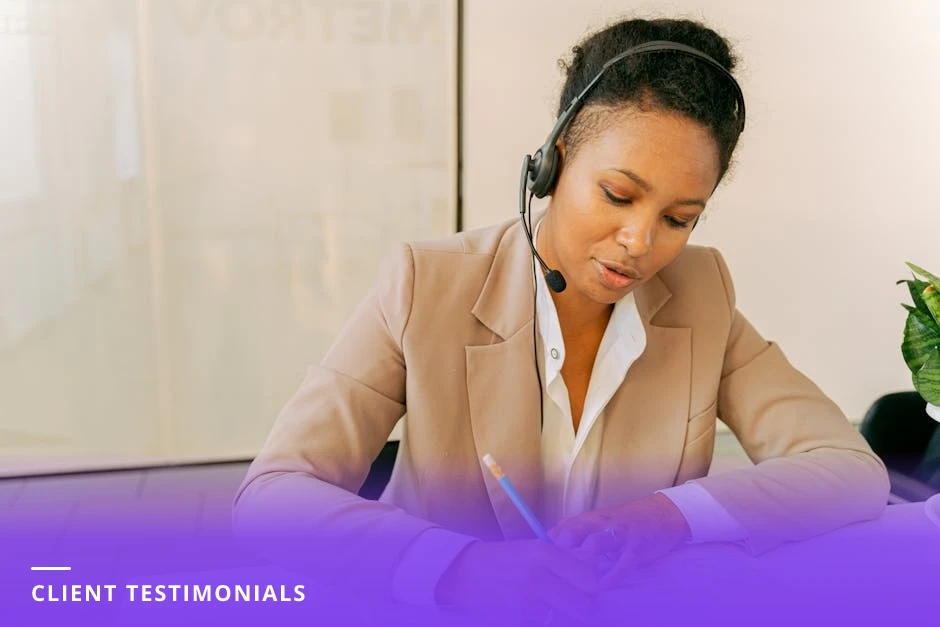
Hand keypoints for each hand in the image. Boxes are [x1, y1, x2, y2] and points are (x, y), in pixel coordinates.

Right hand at [436, 539, 601, 624]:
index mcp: (543, 553)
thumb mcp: (533, 549)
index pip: (590, 578)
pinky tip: (539, 611)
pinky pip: (549, 624)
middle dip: (586, 606)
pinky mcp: (520, 620)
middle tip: (580, 602)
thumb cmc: (503, 560)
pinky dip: (550, 621)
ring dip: (568, 616)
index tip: (587, 586)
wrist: (465, 575)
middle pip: (585, 604)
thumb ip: (565, 559)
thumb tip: (595, 568)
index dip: (593, 585)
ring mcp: (528, 602)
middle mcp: (537, 577)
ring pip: (569, 619)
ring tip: (557, 605)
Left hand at [548, 493, 691, 589]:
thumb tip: (552, 548)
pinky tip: (603, 587)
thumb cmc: (625, 521)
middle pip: (572, 534)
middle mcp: (599, 523)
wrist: (663, 512)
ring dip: (584, 564)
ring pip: (596, 543)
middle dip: (561, 555)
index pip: (559, 531)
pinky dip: (612, 575)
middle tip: (557, 577)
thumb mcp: (598, 522)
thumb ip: (577, 533)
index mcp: (587, 519)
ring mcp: (619, 534)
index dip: (548, 550)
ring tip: (577, 584)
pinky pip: (623, 561)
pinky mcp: (637, 545)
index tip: (544, 569)